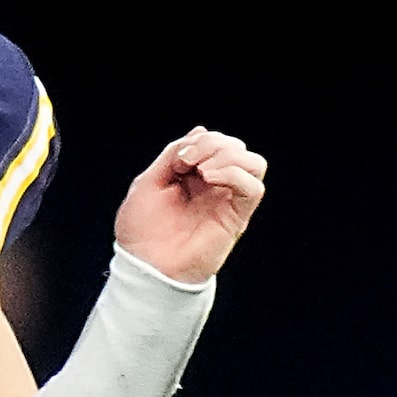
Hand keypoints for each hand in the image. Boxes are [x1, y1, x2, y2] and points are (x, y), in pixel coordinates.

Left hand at [113, 127, 267, 285]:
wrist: (144, 265)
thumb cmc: (142, 230)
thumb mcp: (150, 181)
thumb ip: (173, 154)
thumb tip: (201, 130)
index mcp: (194, 177)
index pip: (215, 142)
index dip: (198, 139)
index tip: (176, 159)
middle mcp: (215, 187)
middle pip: (237, 147)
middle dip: (213, 143)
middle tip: (186, 161)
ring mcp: (227, 201)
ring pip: (254, 163)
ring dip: (228, 155)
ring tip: (201, 169)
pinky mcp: (236, 218)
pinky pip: (253, 188)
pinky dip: (235, 174)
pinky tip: (210, 178)